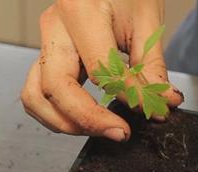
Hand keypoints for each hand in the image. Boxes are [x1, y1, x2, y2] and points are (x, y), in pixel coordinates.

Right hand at [21, 0, 182, 140]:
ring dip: (65, 122)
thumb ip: (152, 68)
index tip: (151, 110)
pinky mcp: (46, 53)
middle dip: (88, 120)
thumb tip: (161, 104)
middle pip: (56, 88)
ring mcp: (46, 41)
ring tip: (100, 129)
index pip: (100, 70)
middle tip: (121, 132)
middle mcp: (54, 26)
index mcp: (79, 11)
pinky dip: (55, 113)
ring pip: (35, 96)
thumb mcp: (147, 22)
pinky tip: (83, 119)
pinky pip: (37, 92)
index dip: (128, 96)